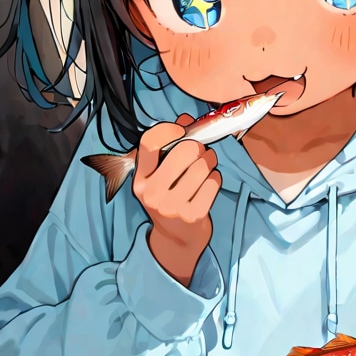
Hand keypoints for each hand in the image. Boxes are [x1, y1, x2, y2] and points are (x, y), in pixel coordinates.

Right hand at [133, 114, 221, 286]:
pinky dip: (215, 178)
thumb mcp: (161, 174)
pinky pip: (213, 182)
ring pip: (202, 166)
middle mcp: (151, 193)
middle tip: (200, 153)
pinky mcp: (193, 214)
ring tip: (206, 168)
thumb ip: (171, 144)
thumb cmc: (170, 197)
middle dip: (198, 147)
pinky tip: (209, 184)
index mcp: (140, 179)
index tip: (180, 130)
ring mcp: (172, 206)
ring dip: (209, 162)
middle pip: (184, 151)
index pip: (150, 142)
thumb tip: (186, 118)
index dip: (168, 129)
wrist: (177, 237)